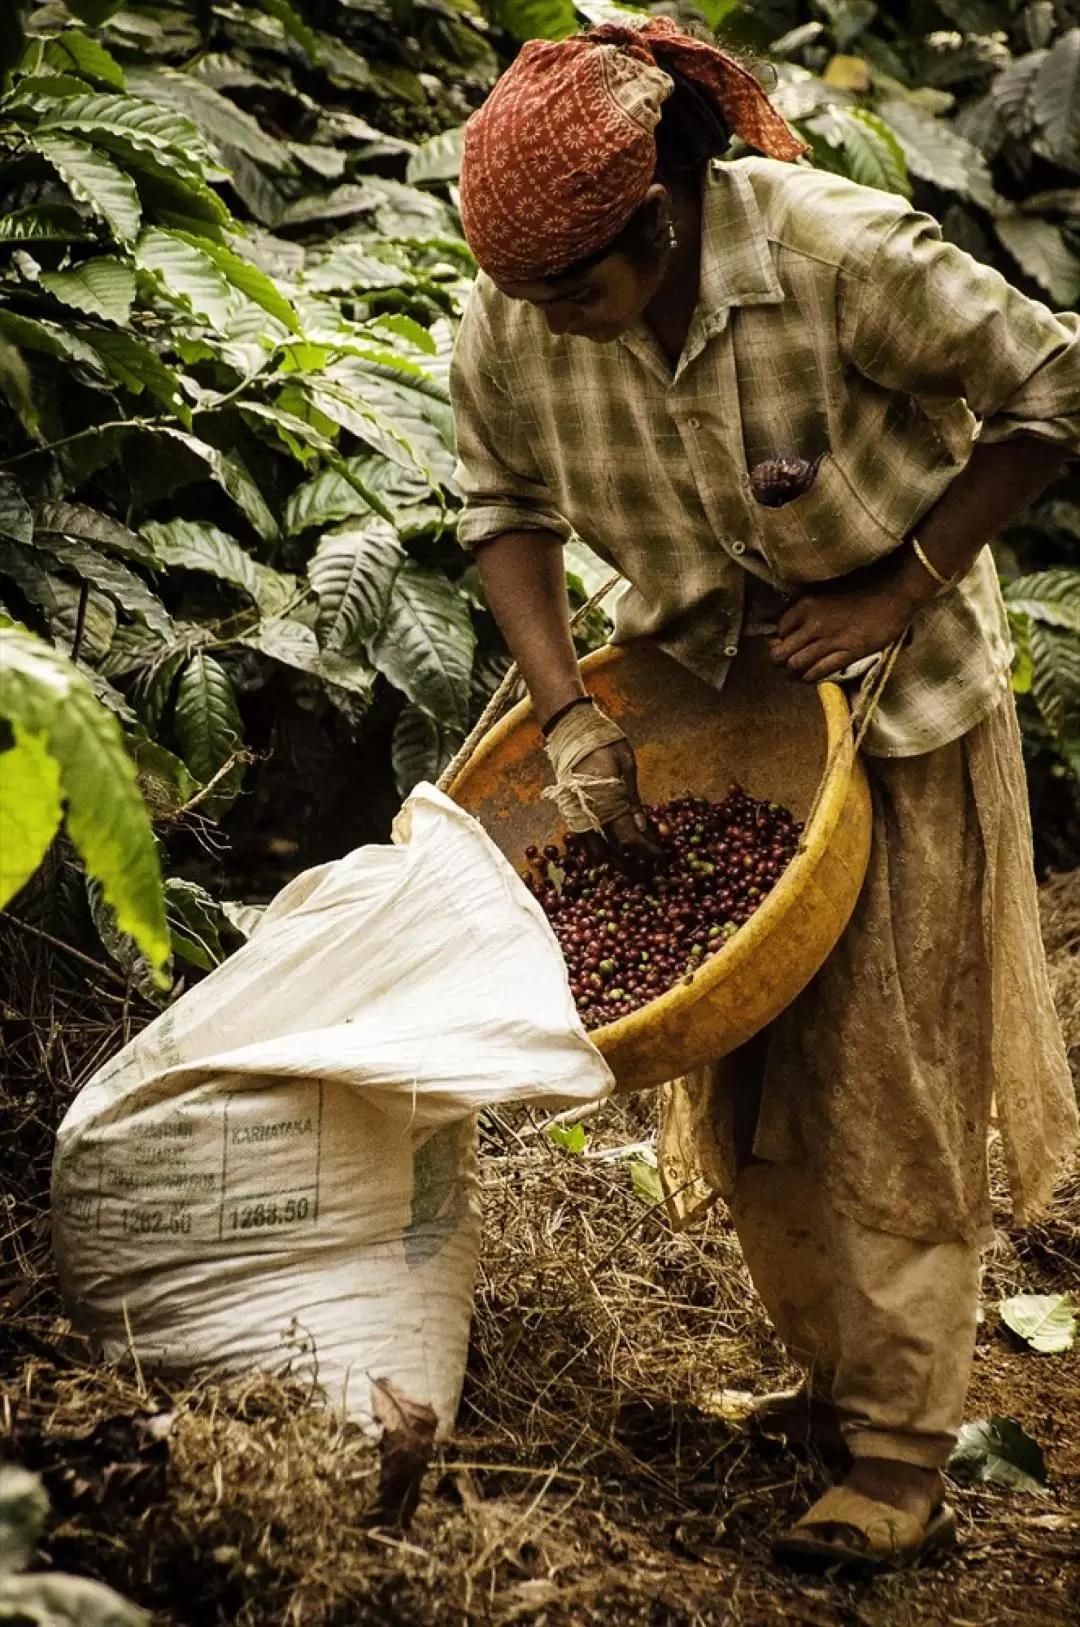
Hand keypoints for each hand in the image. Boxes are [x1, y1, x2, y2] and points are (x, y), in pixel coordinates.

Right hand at [573, 738, 664, 860]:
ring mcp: (575, 813)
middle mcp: (586, 813)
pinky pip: (585, 839)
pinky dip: (599, 848)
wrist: (573, 729)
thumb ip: (633, 800)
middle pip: (607, 852)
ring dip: (611, 859)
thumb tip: (643, 827)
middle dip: (628, 864)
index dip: (646, 850)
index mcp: (604, 803)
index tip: (661, 857)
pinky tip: (613, 847)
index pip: (627, 838)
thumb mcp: (627, 767)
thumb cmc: (604, 743)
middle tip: (646, 869)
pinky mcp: (570, 810)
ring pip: (592, 849)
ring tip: (630, 863)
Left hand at [769, 576, 921, 682]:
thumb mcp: (828, 590)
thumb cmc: (865, 586)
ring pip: (796, 665)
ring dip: (793, 672)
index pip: (779, 630)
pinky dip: (811, 677)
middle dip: (780, 661)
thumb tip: (796, 623)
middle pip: (781, 652)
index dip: (781, 639)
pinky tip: (811, 676)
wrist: (895, 591)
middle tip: (786, 664)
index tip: (788, 643)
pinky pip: (819, 671)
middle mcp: (813, 623)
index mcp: (806, 605)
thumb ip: (810, 606)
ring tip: (796, 674)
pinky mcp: (848, 653)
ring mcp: (830, 640)